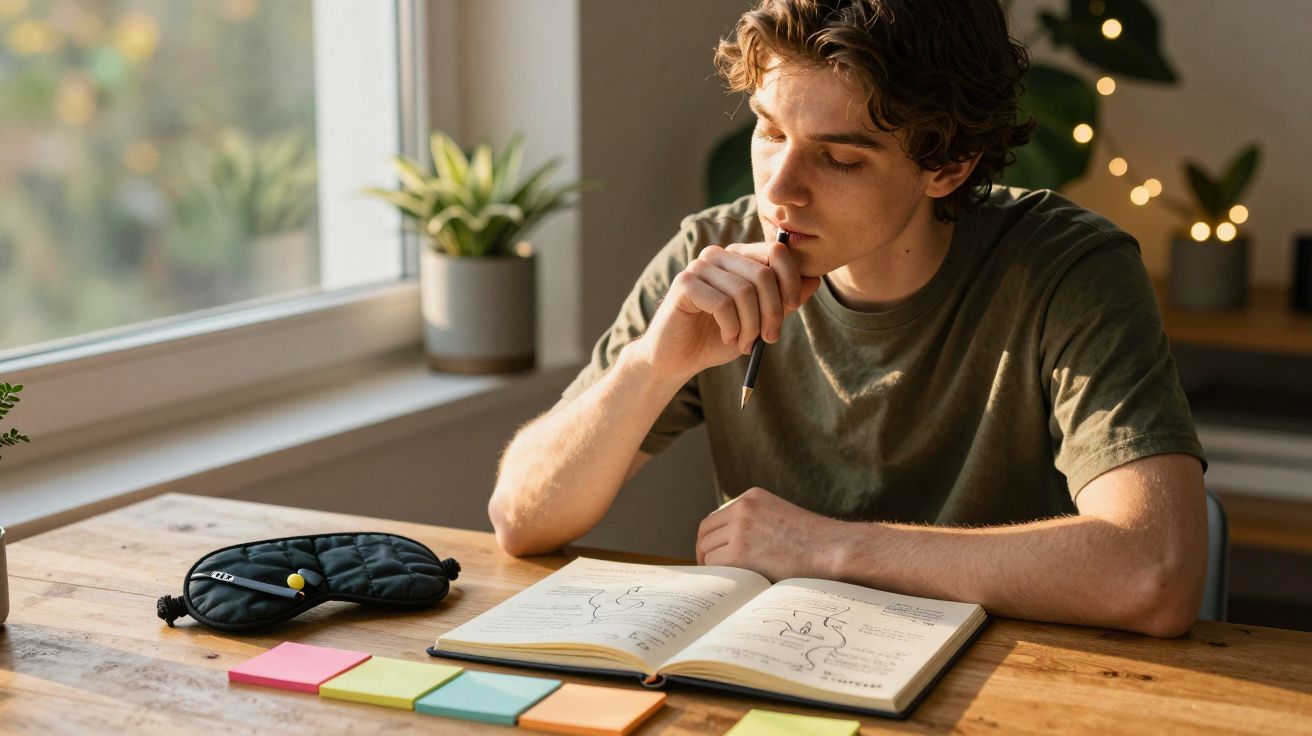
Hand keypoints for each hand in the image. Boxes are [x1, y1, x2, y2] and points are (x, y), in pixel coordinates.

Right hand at [632, 241, 821, 379]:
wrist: (679, 358)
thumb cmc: (718, 337)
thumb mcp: (760, 320)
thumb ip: (784, 301)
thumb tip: (815, 280)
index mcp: (738, 257)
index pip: (776, 251)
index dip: (791, 280)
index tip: (791, 309)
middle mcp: (718, 255)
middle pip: (763, 274)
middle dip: (773, 312)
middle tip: (769, 338)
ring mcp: (699, 267)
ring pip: (744, 292)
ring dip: (751, 326)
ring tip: (745, 343)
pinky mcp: (684, 284)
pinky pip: (723, 304)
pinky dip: (732, 327)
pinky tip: (727, 338)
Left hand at [696, 487, 845, 581]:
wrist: (833, 550)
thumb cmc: (815, 543)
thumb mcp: (781, 519)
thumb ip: (756, 525)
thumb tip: (729, 548)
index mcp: (752, 497)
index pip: (717, 517)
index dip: (711, 538)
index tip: (712, 554)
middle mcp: (743, 507)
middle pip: (706, 532)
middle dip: (705, 552)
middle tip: (710, 572)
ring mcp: (740, 528)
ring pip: (708, 550)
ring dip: (713, 566)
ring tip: (725, 582)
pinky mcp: (740, 551)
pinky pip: (715, 565)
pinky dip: (720, 577)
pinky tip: (731, 586)